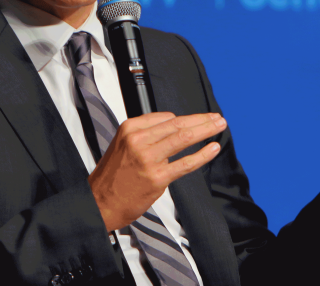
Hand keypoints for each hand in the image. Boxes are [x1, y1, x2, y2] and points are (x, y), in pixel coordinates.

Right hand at [88, 112, 224, 231]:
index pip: (166, 117)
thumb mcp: (122, 145)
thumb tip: (174, 127)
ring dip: (205, 130)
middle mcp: (138, 140)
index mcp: (130, 128)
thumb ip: (146, 135)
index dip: (187, 117)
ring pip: (183, 138)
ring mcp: (148, 158)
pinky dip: (202, 154)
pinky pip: (185, 163)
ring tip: (219, 127)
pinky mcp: (157, 177)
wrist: (100, 203)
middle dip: (201, 119)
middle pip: (177, 124)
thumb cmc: (112, 176)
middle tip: (217, 118)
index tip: (200, 118)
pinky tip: (213, 149)